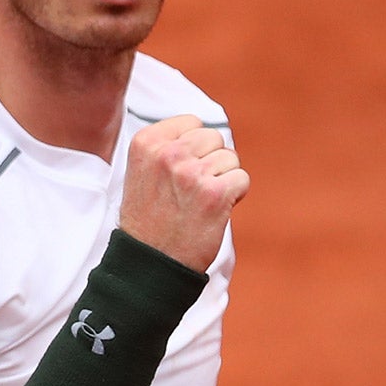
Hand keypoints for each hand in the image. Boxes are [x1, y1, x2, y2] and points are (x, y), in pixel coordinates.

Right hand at [118, 114, 247, 272]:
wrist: (151, 262)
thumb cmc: (150, 219)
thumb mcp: (144, 170)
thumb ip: (168, 146)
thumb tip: (205, 131)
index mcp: (146, 142)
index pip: (192, 122)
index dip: (193, 148)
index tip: (179, 173)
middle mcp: (168, 154)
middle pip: (213, 137)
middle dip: (211, 161)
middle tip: (192, 191)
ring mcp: (191, 173)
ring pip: (230, 158)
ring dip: (223, 179)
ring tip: (200, 202)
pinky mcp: (214, 194)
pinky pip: (242, 178)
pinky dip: (235, 195)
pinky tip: (214, 210)